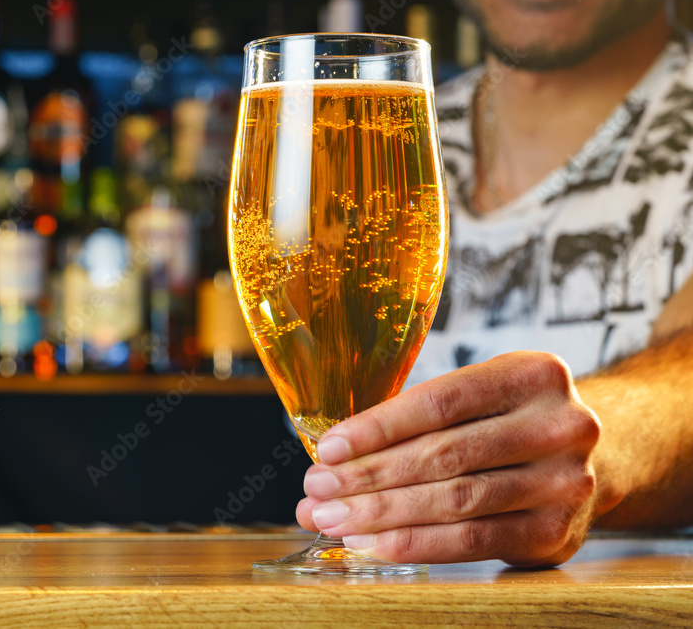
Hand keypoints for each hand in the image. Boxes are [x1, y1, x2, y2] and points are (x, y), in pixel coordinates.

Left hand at [296, 352, 601, 566]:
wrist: (600, 458)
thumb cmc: (511, 422)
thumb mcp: (481, 398)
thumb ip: (415, 421)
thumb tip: (329, 461)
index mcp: (531, 375)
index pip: (439, 402)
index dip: (377, 428)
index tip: (329, 449)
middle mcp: (558, 425)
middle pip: (443, 455)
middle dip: (369, 476)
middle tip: (318, 491)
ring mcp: (564, 482)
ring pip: (455, 502)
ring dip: (383, 514)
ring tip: (333, 520)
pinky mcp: (556, 532)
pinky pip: (473, 542)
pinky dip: (415, 544)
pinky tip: (373, 544)